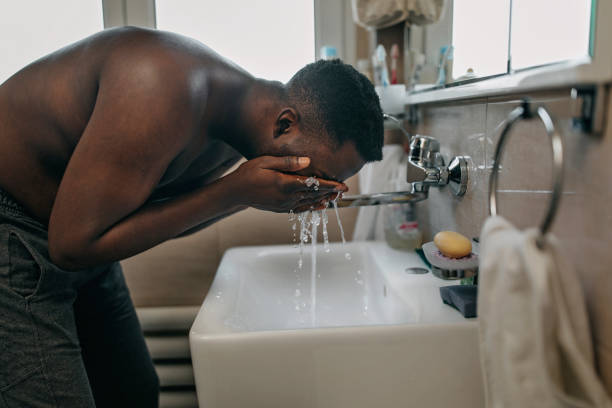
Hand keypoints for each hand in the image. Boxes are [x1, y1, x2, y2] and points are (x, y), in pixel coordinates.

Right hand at [226, 156, 347, 212]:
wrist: (235, 193)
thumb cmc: (248, 173)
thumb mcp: (266, 161)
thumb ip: (288, 162)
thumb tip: (308, 161)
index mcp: (286, 184)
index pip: (314, 184)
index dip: (330, 185)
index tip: (343, 185)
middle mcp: (288, 197)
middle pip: (315, 195)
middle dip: (330, 192)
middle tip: (343, 190)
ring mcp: (284, 205)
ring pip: (309, 203)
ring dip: (323, 200)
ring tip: (336, 197)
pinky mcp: (281, 209)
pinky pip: (301, 210)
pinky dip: (312, 208)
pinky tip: (320, 206)